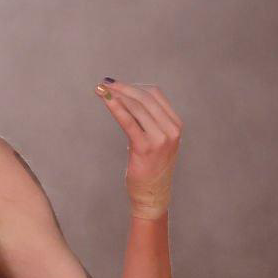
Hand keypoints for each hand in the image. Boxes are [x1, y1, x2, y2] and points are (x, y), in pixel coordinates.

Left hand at [95, 78, 181, 216]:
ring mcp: (160, 139)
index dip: (135, 86)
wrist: (152, 194)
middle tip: (106, 83)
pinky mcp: (145, 148)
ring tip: (102, 90)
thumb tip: (127, 97)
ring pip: (137, 107)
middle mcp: (171, 130)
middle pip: (145, 98)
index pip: (155, 95)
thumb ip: (149, 120)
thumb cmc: (151, 167)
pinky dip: (116, 108)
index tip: (118, 85)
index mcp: (176, 124)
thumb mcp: (156, 140)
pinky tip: (106, 100)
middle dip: (124, 88)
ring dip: (117, 95)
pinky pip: (128, 122)